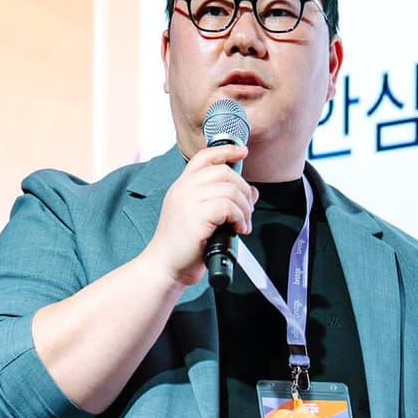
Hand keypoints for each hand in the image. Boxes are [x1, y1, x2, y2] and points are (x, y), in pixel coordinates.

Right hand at [142, 142, 254, 286]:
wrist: (165, 267)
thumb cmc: (184, 247)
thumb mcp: (205, 218)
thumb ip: (225, 201)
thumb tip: (252, 192)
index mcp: (182, 186)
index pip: (204, 157)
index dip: (226, 150)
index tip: (242, 152)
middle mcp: (183, 189)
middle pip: (223, 171)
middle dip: (243, 189)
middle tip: (246, 210)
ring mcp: (187, 200)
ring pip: (229, 188)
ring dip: (244, 207)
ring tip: (242, 224)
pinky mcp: (195, 216)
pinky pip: (228, 205)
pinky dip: (239, 217)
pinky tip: (238, 230)